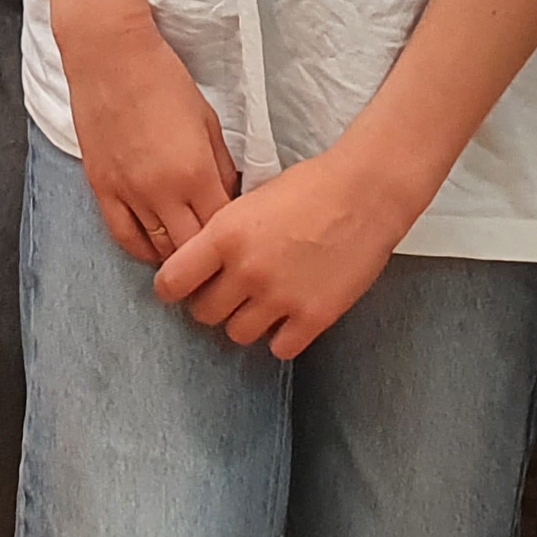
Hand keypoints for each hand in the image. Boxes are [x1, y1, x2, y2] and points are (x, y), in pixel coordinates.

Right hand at [61, 9, 237, 267]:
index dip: (233, 242)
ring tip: (189, 253)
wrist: (110, 56)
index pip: (221, 230)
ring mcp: (128, 193)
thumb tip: (229, 197)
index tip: (239, 243)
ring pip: (158, 250)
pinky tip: (155, 246)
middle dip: (207, 258)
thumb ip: (222, 166)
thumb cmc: (164, 79)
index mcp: (195, 172)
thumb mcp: (208, 121)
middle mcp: (161, 191)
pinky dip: (143, 249)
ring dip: (176, 256)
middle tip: (217, 257)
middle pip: (190, 251)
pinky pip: (123, 237)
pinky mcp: (102, 188)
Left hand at [150, 135, 416, 358]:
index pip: (171, 282)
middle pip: (203, 313)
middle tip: (226, 292)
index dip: (172, 287)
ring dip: (245, 321)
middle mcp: (247, 270)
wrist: (365, 193)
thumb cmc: (309, 187)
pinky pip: (279, 349)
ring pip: (238, 334)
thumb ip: (222, 235)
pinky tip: (288, 316)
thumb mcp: (250, 200)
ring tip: (260, 302)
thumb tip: (197, 264)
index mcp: (225, 235)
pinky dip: (281, 336)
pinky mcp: (314, 317)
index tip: (180, 287)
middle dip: (210, 304)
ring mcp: (281, 297)